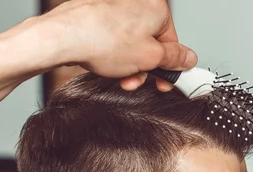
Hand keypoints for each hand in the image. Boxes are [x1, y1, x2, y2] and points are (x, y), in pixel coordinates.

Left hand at [28, 0, 196, 90]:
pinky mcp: (100, 15)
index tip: (165, 82)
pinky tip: (106, 64)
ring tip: (119, 76)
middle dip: (145, 68)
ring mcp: (117, 7)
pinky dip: (114, 55)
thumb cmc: (102, 40)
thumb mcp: (150, 58)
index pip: (172, 42)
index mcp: (156, 8)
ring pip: (132, 43)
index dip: (168, 67)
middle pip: (151, 44)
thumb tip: (188, 59)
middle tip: (137, 81)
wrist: (64, 36)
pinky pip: (115, 39)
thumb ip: (174, 60)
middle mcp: (138, 3)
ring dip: (129, 65)